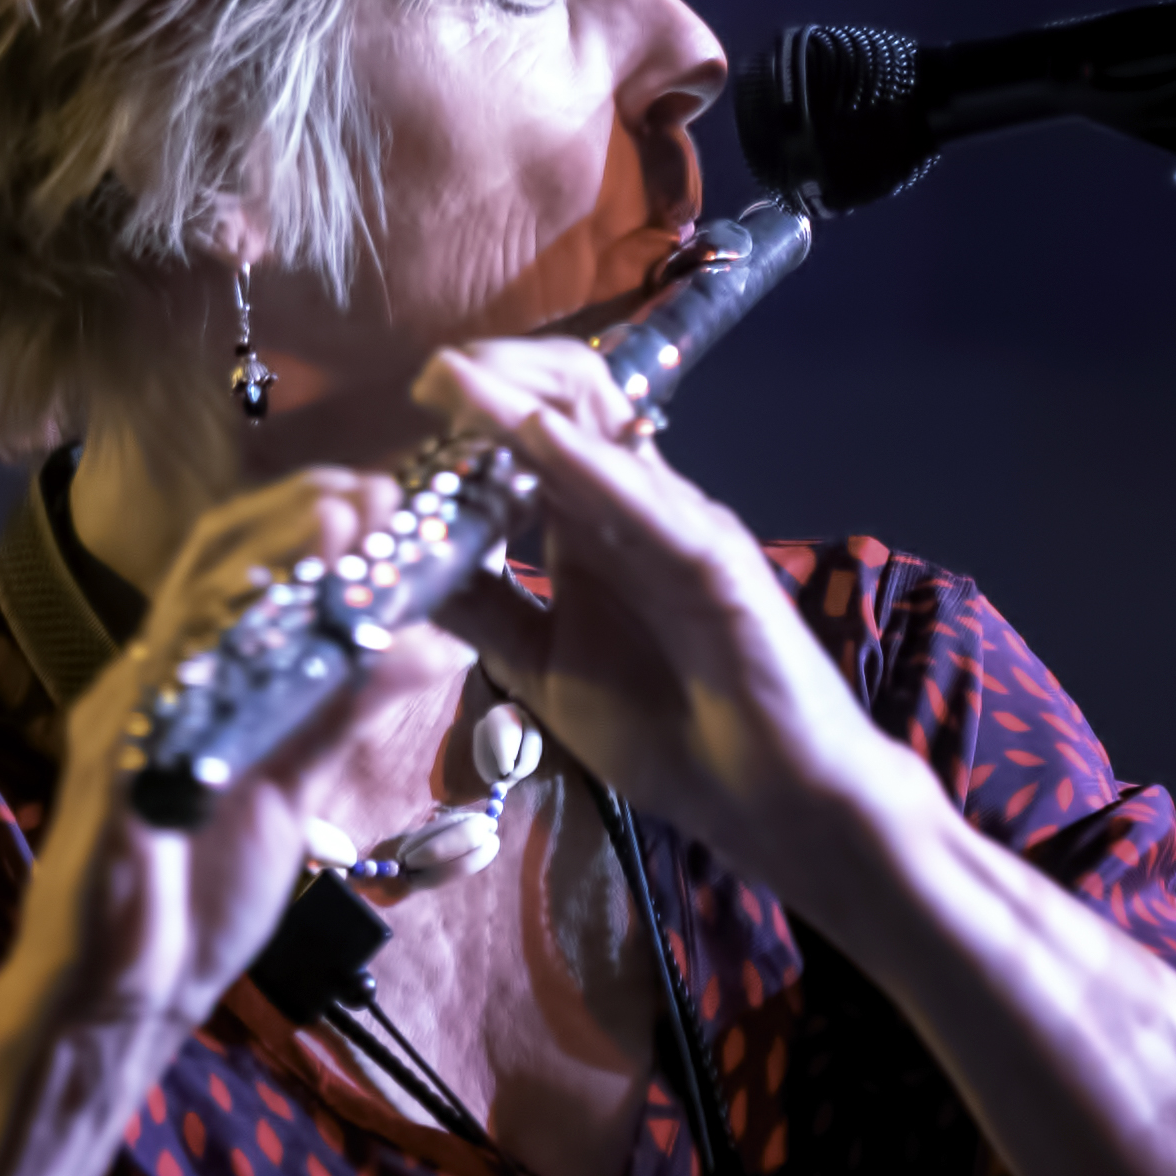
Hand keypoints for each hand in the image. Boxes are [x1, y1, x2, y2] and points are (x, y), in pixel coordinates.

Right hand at [21, 468, 430, 1032]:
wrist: (118, 1001)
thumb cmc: (196, 892)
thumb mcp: (295, 786)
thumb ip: (348, 713)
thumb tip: (429, 643)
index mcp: (190, 680)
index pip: (241, 571)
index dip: (303, 519)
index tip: (380, 489)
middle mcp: (150, 685)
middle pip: (215, 568)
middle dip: (292, 518)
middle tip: (373, 489)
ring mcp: (127, 727)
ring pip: (193, 618)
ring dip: (267, 565)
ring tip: (337, 526)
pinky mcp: (117, 783)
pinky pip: (166, 703)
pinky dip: (220, 657)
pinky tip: (269, 628)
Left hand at [416, 340, 925, 897]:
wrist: (768, 798)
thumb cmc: (673, 735)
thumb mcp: (545, 666)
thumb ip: (488, 611)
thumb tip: (407, 567)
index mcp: (599, 531)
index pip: (539, 437)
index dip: (475, 411)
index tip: (413, 406)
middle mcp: (640, 512)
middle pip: (571, 407)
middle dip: (496, 382)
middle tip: (427, 377)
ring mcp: (682, 528)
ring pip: (604, 435)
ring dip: (523, 405)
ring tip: (457, 379)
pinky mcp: (717, 562)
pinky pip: (648, 502)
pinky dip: (589, 466)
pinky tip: (537, 439)